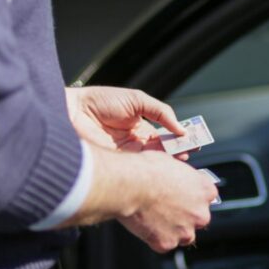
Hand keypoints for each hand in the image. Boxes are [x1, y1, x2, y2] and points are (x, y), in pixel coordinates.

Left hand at [65, 86, 188, 157]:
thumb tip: (181, 129)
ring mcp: (128, 156)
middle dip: (180, 151)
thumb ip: (161, 112)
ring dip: (170, 161)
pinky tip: (166, 165)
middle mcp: (137, 144)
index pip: (166, 137)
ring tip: (185, 157)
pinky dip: (154, 168)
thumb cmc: (101, 101)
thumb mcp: (137, 100)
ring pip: (155, 162)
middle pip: (164, 152)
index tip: (195, 141)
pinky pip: (141, 168)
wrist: (73, 111)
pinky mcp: (120, 165)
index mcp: (141, 127)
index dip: (181, 140)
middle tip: (194, 151)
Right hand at [118, 152, 216, 252]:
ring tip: (154, 217)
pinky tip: (145, 224)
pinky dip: (155, 237)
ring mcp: (185, 230)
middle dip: (184, 215)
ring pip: (183, 235)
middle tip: (165, 207)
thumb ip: (184, 177)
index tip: (181, 195)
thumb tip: (179, 180)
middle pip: (197, 218)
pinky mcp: (167, 243)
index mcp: (205, 190)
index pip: (206, 197)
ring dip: (172, 229)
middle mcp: (200, 213)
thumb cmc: (147, 171)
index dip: (191, 197)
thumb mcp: (173, 163)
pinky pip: (163, 243)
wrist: (130, 186)